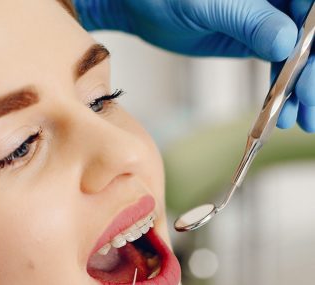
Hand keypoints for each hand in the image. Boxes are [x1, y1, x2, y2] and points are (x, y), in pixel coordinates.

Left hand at [75, 0, 314, 131]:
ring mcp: (268, 17)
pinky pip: (276, 64)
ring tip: (297, 119)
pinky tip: (281, 113)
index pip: (309, 10)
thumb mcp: (209, 6)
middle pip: (307, 37)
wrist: (141, 7)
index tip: (309, 72)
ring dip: (297, 89)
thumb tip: (288, 42)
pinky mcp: (254, 38)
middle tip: (308, 105)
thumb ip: (249, 20)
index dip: (314, 43)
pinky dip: (279, 90)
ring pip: (295, 54)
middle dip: (309, 73)